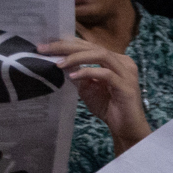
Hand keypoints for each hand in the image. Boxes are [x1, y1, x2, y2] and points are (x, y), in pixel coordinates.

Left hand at [39, 38, 149, 152]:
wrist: (125, 128)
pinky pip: (106, 74)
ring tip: (59, 63)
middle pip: (93, 47)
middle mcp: (124, 63)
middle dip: (67, 47)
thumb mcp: (87, 87)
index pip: (89, 46)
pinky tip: (73, 77)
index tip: (46, 46)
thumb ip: (77, 72)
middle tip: (45, 49)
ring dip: (77, 57)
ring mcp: (127, 74)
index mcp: (115, 60)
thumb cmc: (108, 107)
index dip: (67, 43)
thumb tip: (58, 59)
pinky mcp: (127, 86)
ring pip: (101, 55)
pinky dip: (88, 72)